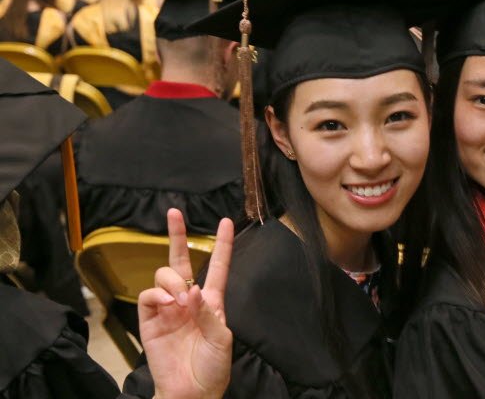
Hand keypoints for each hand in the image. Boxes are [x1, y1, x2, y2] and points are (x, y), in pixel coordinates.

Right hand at [138, 209, 233, 398]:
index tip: (227, 222)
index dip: (222, 245)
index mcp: (211, 302)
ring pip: (164, 275)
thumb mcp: (222, 338)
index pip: (217, 266)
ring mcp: (168, 308)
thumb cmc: (212, 367)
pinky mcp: (150, 320)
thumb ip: (209, 313)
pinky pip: (149, 296)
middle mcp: (189, 300)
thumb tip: (192, 290)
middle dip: (178, 235)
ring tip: (179, 298)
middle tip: (175, 213)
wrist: (191, 392)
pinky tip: (168, 303)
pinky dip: (158, 294)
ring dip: (172, 280)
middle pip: (181, 260)